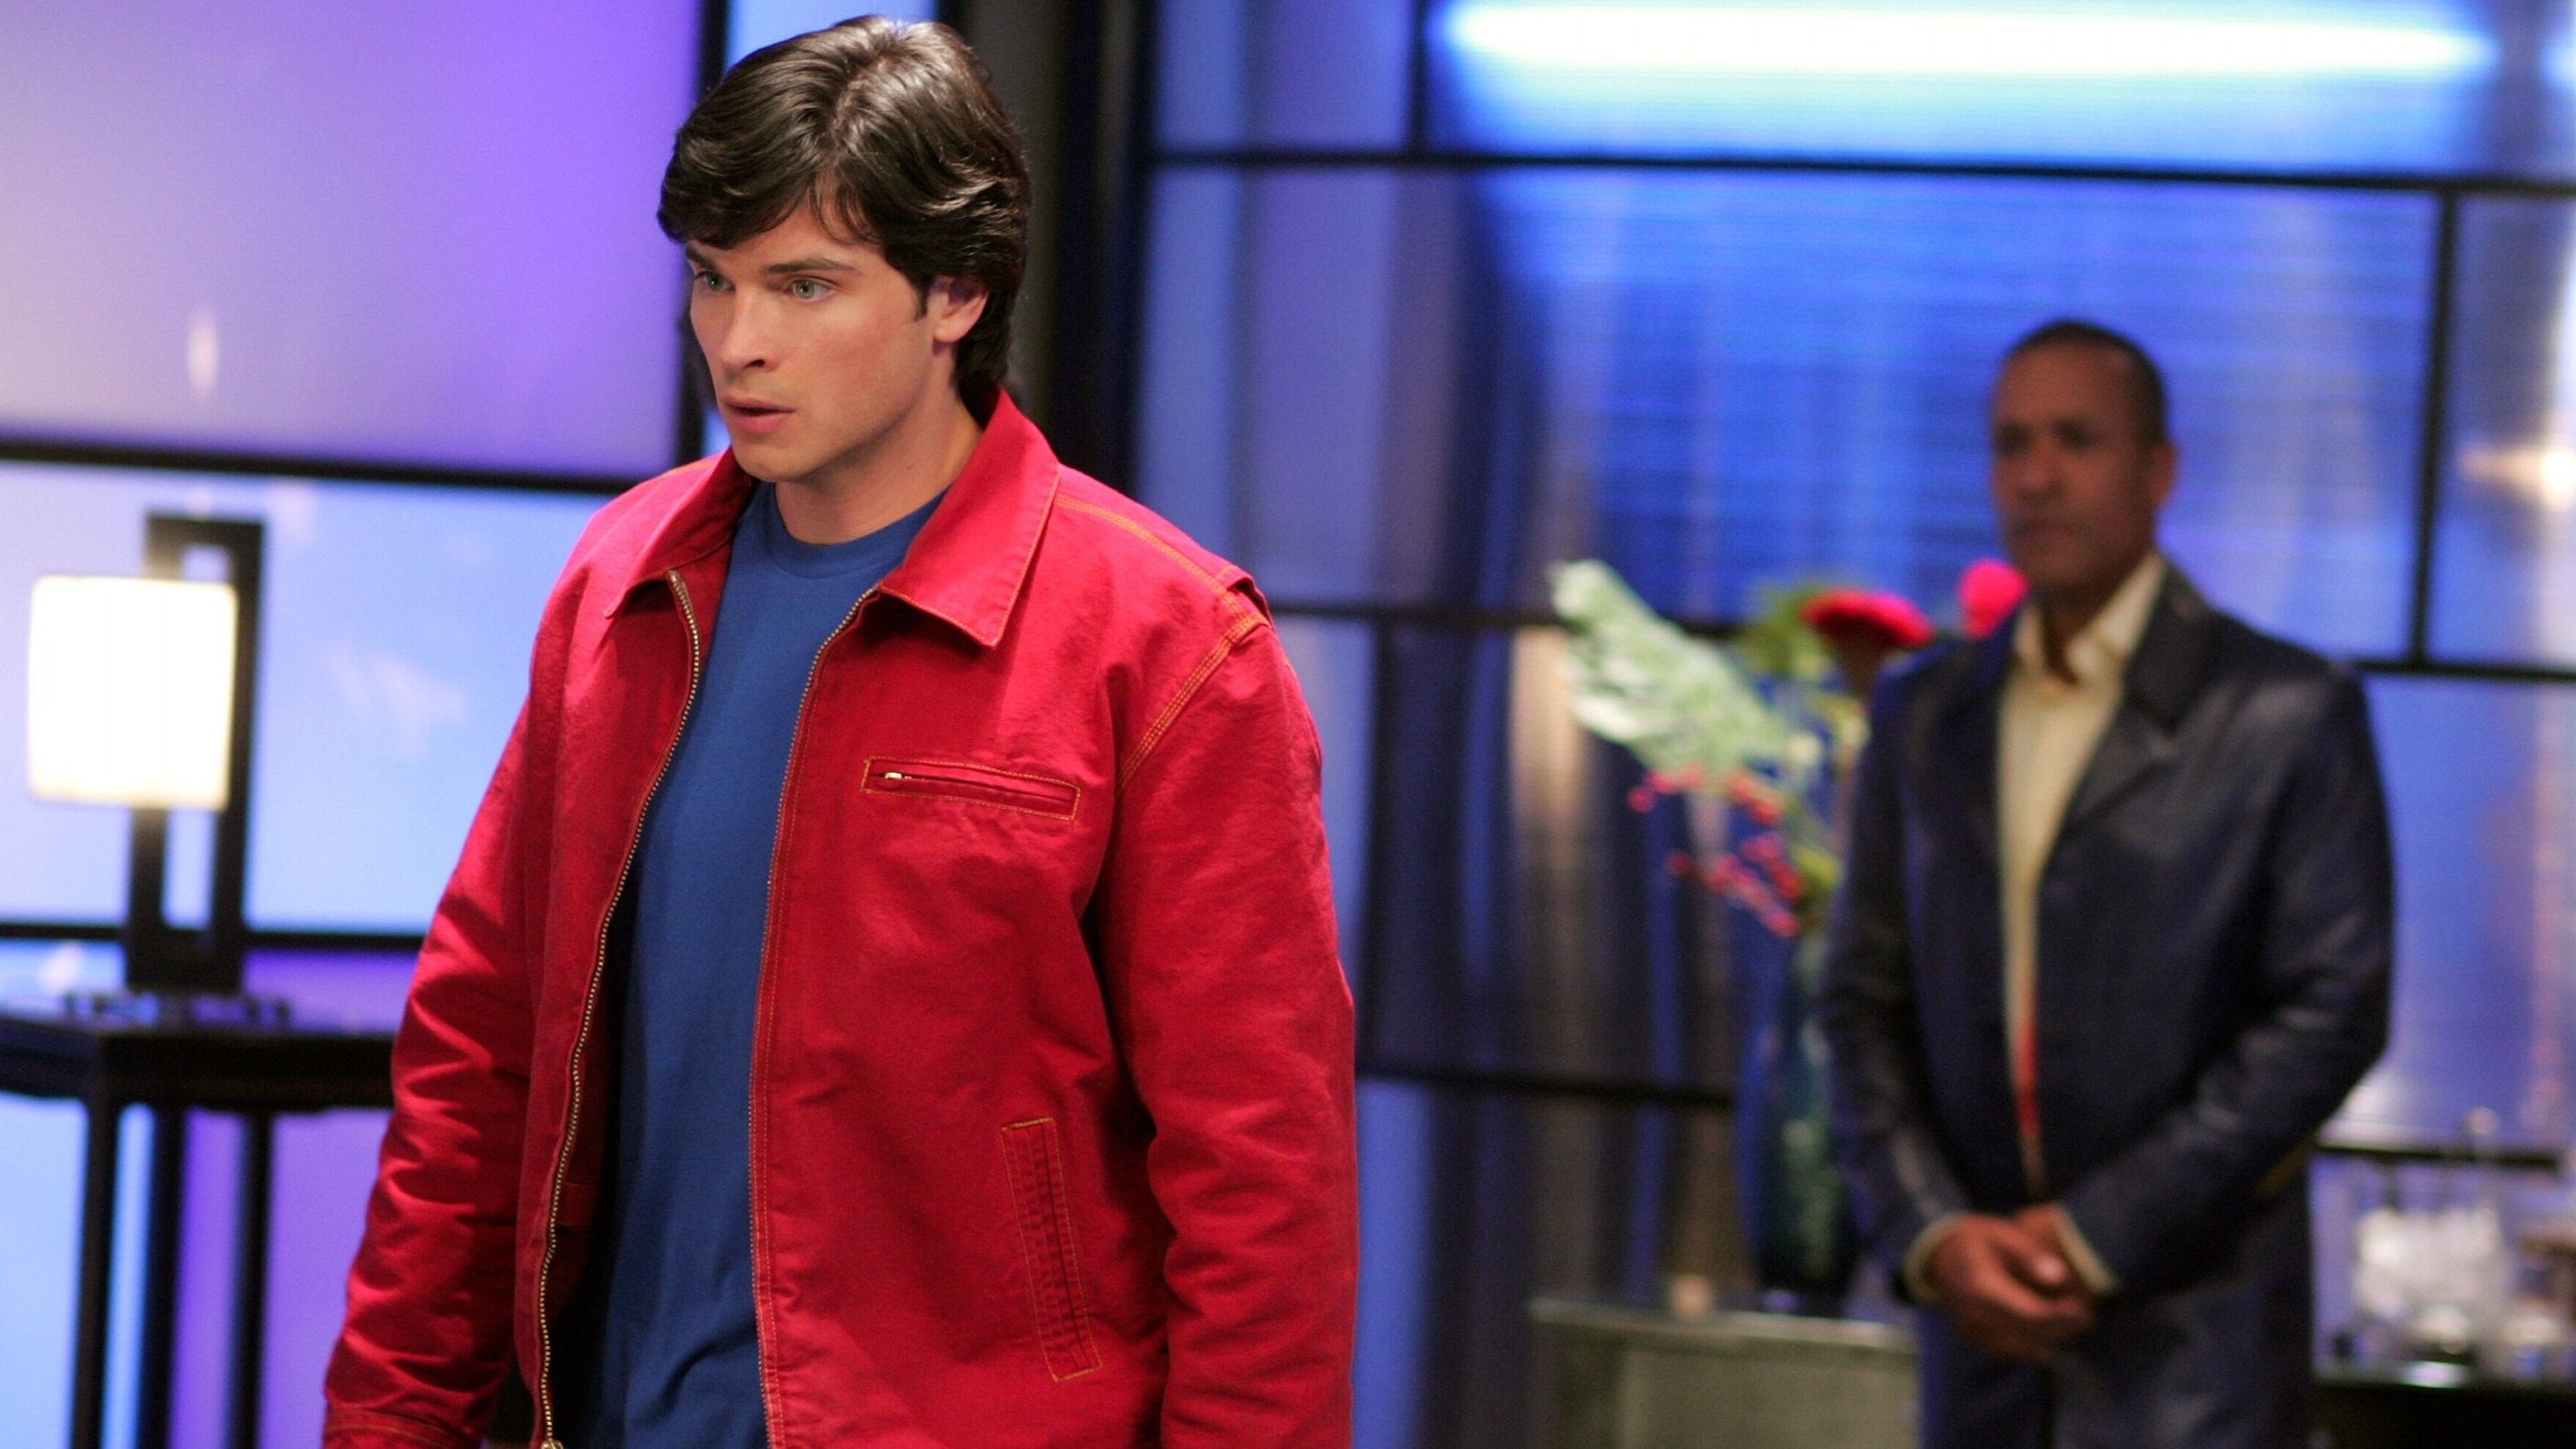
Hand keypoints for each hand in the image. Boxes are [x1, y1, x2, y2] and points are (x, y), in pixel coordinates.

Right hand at [1925, 1212, 2095, 1362]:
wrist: (1937, 1254)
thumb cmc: (1976, 1240)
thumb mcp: (2003, 1235)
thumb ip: (2030, 1255)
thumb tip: (2059, 1277)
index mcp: (1981, 1286)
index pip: (2028, 1314)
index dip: (2060, 1317)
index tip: (2085, 1311)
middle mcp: (1973, 1314)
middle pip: (2027, 1334)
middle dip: (2060, 1329)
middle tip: (2088, 1317)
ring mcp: (1970, 1329)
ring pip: (2019, 1348)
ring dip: (2049, 1339)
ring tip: (2072, 1324)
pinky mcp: (1972, 1337)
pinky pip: (2007, 1350)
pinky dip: (2030, 1344)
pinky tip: (2049, 1336)